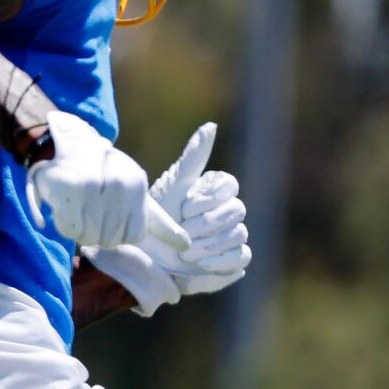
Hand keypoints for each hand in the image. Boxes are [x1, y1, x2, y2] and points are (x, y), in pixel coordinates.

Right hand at [28, 112, 176, 252]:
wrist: (74, 150)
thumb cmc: (110, 179)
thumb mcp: (138, 197)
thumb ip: (161, 224)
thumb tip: (186, 245)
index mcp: (136, 186)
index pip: (133, 236)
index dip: (120, 235)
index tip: (112, 217)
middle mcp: (117, 184)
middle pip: (110, 239)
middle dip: (99, 233)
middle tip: (92, 213)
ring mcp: (92, 185)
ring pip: (88, 236)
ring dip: (81, 230)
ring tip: (80, 209)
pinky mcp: (67, 187)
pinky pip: (68, 228)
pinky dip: (65, 224)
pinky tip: (67, 208)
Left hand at [87, 122, 250, 314]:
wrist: (145, 261)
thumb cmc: (157, 222)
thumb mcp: (172, 189)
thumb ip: (193, 159)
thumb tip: (211, 125)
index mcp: (215, 192)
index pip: (229, 185)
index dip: (208, 199)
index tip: (185, 208)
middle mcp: (227, 211)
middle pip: (237, 210)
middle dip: (206, 223)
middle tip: (183, 232)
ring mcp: (231, 236)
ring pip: (239, 234)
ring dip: (210, 244)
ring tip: (186, 252)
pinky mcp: (232, 260)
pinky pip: (242, 256)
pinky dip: (222, 260)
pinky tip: (202, 264)